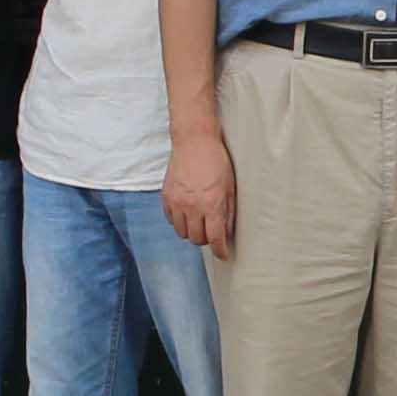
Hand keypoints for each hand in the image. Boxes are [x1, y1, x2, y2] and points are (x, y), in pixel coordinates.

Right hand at [162, 126, 237, 260]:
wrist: (194, 141)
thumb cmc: (216, 161)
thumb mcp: (230, 187)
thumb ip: (228, 212)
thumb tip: (226, 232)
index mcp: (211, 204)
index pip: (215, 238)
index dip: (220, 251)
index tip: (223, 254)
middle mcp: (192, 206)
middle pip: (197, 239)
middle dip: (206, 239)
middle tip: (211, 232)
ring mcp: (177, 202)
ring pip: (182, 233)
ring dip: (192, 231)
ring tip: (199, 222)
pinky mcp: (166, 196)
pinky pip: (171, 220)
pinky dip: (179, 222)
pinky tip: (187, 213)